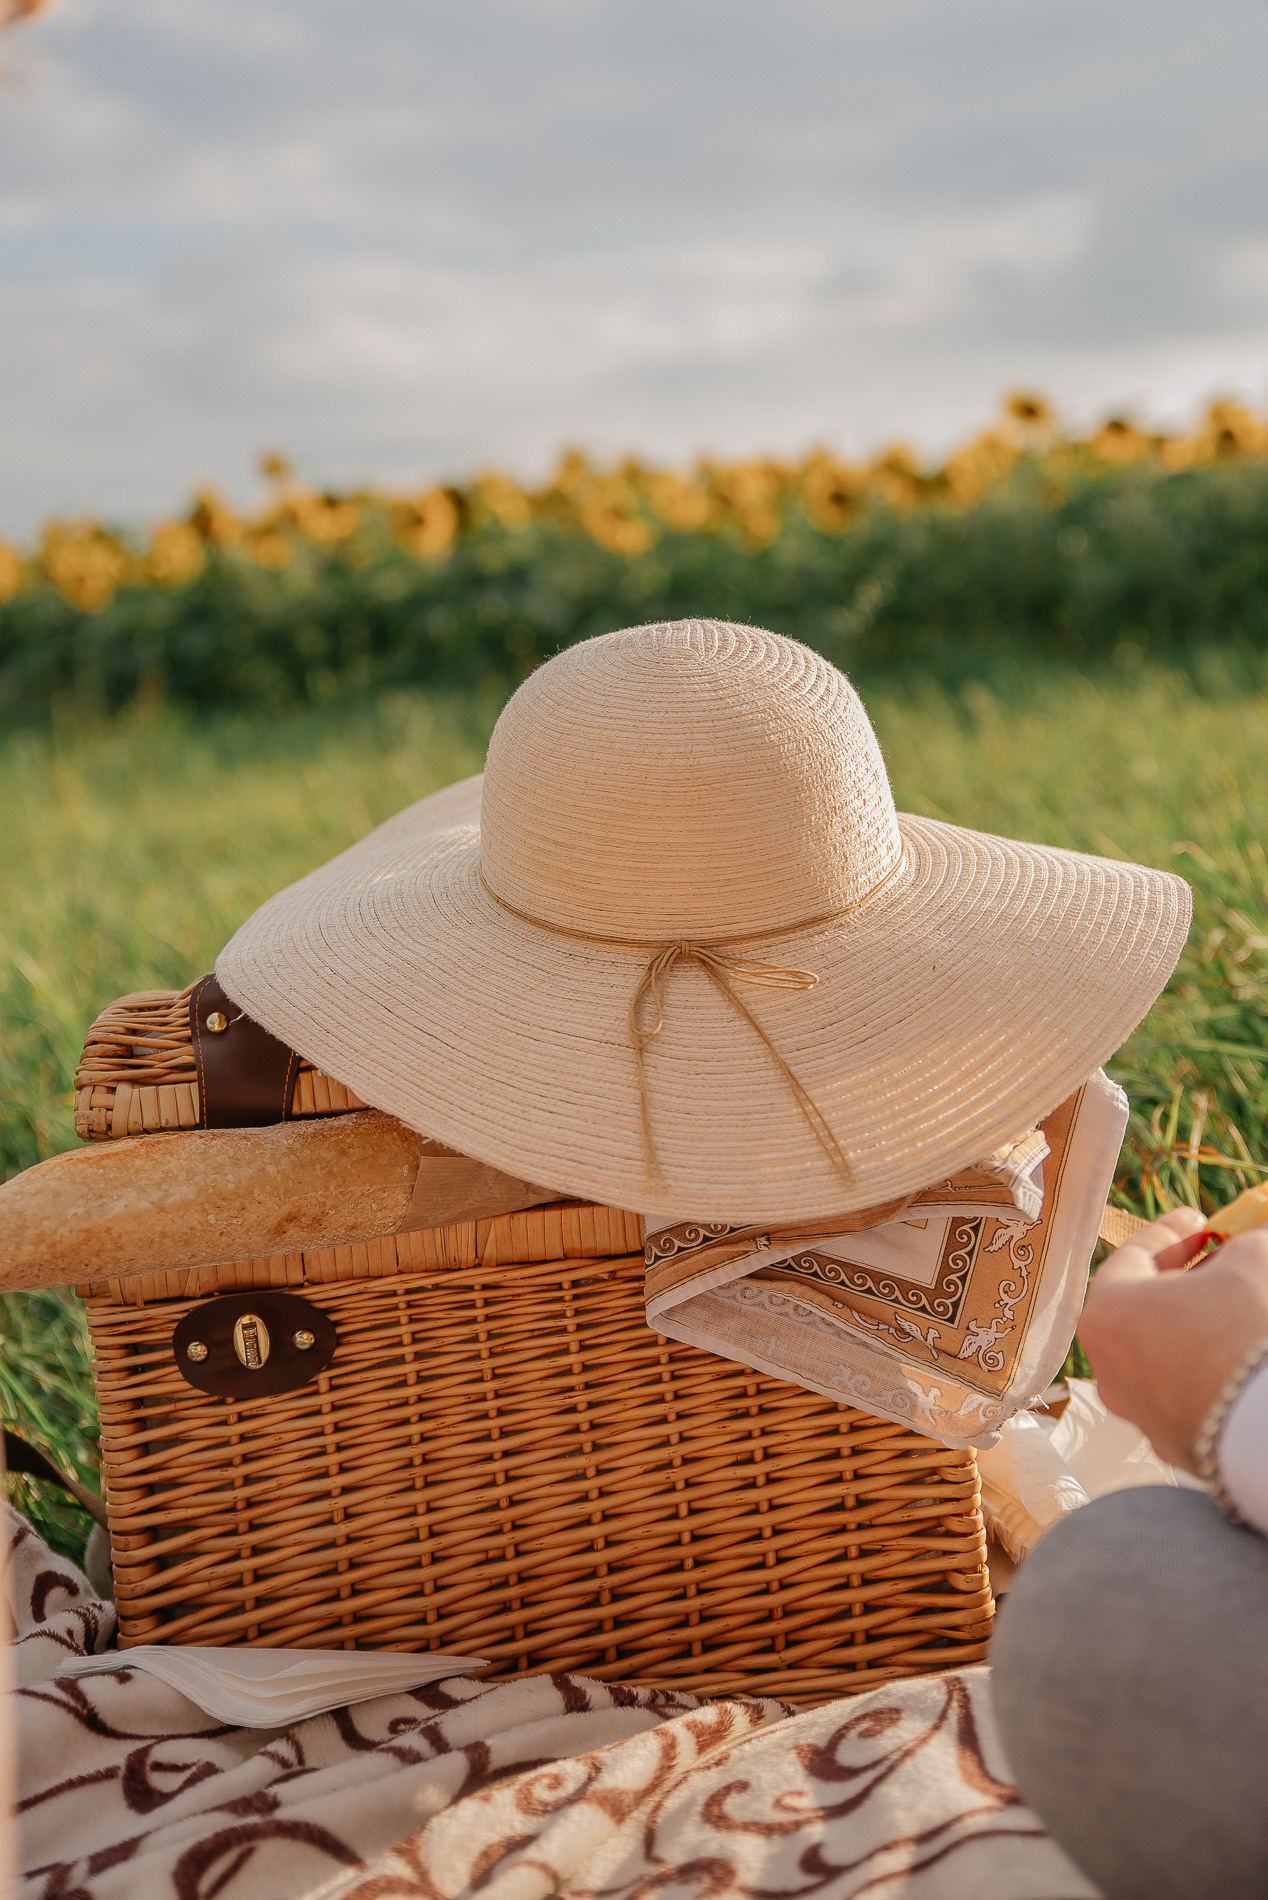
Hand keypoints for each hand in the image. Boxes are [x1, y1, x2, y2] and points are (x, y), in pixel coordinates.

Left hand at [1078, 1207, 1267, 1471]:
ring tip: (1237, 1309)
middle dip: (1186, 1283)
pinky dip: (1210, 1371)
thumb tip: (1249, 1240)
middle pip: (1144, 1311)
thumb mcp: (1251, 1261)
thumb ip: (1243, 1243)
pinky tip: (1241, 1358)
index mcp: (1107, 1314)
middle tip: (1220, 1261)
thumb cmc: (1248, 1326)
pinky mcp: (1178, 1447)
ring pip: (1165, 1356)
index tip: (1201, 1221)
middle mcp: (1110, 1369)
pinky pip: (1188, 1395)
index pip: (1132, 1258)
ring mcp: (1141, 1415)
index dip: (1172, 1233)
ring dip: (1197, 1329)